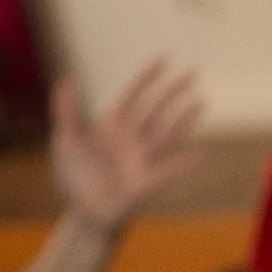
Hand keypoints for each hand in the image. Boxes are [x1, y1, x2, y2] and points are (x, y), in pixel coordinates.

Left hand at [50, 60, 207, 232]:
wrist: (84, 212)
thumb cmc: (74, 178)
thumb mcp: (65, 141)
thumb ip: (66, 111)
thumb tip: (66, 79)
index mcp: (111, 125)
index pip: (132, 95)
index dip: (146, 77)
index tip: (162, 59)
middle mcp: (130, 137)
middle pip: (155, 108)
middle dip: (172, 91)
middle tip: (192, 73)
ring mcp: (141, 157)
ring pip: (166, 130)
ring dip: (184, 116)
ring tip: (202, 101)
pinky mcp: (148, 179)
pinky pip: (170, 167)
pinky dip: (187, 162)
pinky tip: (206, 154)